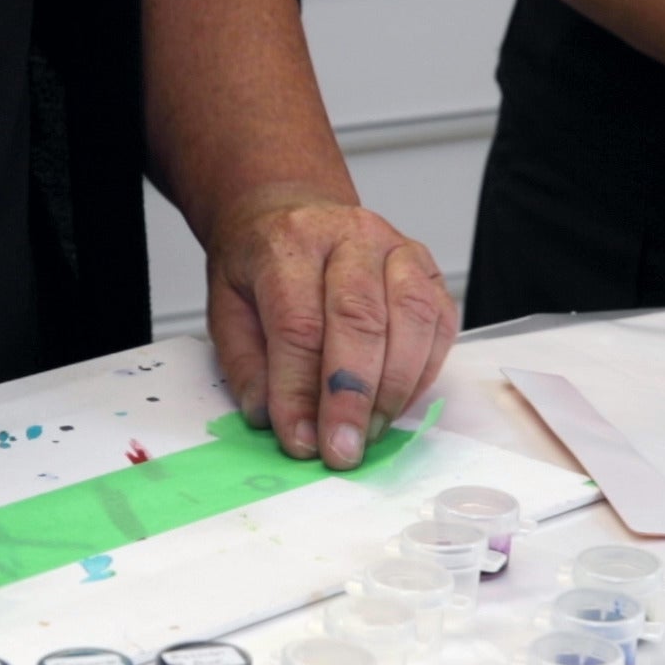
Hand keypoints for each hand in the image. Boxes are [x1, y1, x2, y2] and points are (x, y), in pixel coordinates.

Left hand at [205, 192, 458, 468]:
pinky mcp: (428, 270)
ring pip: (410, 319)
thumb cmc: (261, 266)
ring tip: (369, 432)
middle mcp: (350, 237)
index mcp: (289, 244)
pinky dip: (423, 372)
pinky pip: (439, 323)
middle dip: (351, 397)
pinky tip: (397, 403)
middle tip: (342, 449)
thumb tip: (271, 419)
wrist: (292, 215)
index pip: (298, 324)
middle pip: (359, 319)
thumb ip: (247, 366)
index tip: (300, 440)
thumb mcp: (226, 309)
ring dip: (393, 388)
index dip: (300, 390)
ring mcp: (397, 249)